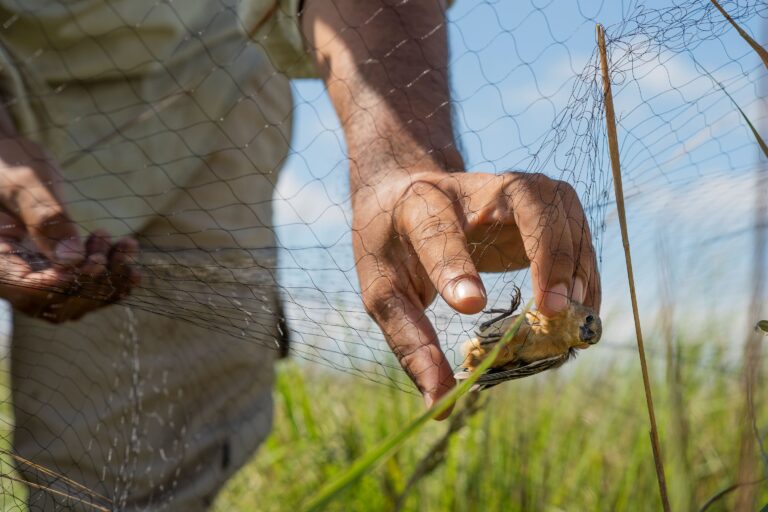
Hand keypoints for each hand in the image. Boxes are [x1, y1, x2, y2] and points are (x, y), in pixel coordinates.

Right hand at [0, 136, 139, 322]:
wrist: (7, 157)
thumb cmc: (9, 161)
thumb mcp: (26, 184)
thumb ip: (46, 219)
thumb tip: (72, 261)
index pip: (29, 292)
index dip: (68, 285)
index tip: (95, 261)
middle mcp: (11, 274)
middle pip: (56, 303)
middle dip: (95, 280)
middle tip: (118, 249)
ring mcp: (33, 274)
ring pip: (75, 297)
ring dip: (108, 277)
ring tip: (125, 245)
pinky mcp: (52, 268)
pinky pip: (82, 285)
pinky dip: (109, 274)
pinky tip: (127, 255)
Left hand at [353, 170, 599, 415]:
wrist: (406, 195)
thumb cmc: (393, 248)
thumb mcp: (383, 291)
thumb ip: (409, 341)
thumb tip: (439, 404)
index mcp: (420, 205)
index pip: (438, 229)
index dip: (454, 265)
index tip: (470, 306)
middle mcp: (472, 188)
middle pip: (524, 196)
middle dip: (547, 249)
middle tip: (552, 309)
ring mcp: (511, 189)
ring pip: (561, 206)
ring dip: (576, 261)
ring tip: (573, 316)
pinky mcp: (539, 203)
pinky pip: (575, 225)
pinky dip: (585, 266)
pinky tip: (581, 306)